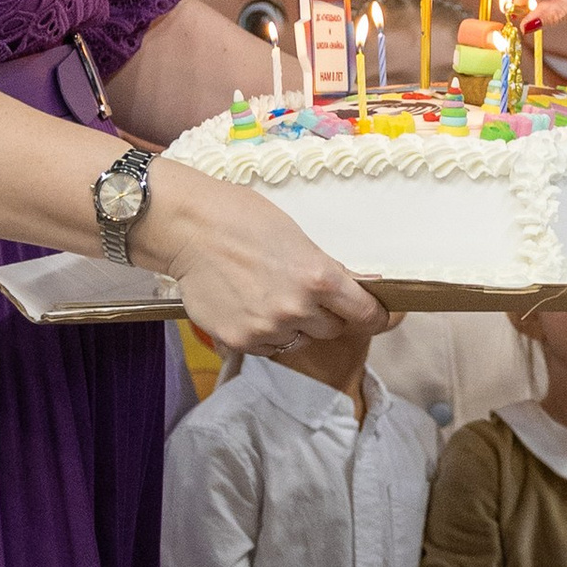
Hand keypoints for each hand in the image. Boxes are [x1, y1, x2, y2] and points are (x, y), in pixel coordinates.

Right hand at [142, 165, 386, 361]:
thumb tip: (360, 289)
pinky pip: (268, 347)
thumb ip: (328, 270)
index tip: (379, 316)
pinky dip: (264, 332)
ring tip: (267, 295)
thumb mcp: (298, 237)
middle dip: (325, 314)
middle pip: (333, 329)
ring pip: (299, 340)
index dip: (377, 317)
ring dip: (293, 325)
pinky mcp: (240, 341)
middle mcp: (298, 309)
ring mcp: (268, 329)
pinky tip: (247, 305)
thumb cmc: (243, 219)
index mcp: (320, 277)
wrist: (187, 228)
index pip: (367, 314)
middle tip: (303, 292)